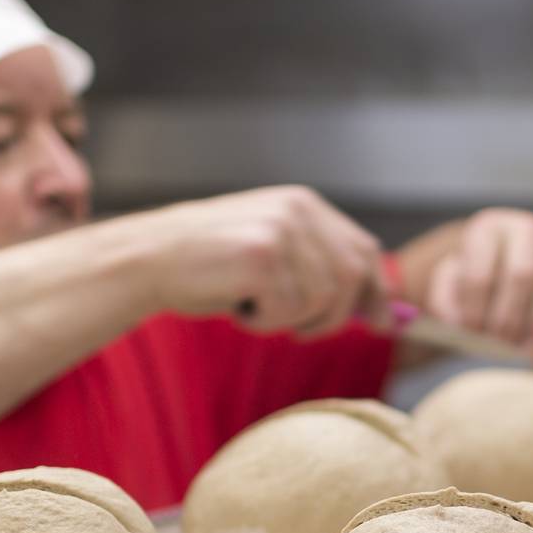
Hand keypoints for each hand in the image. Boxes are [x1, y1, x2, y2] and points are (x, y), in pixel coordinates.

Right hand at [142, 185, 388, 335]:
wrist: (148, 258)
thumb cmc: (209, 265)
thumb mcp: (271, 254)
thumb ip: (321, 269)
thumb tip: (384, 315)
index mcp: (304, 205)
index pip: (363, 250)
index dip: (375, 291)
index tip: (383, 324)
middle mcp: (298, 210)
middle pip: (350, 279)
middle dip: (331, 317)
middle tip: (294, 328)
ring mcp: (281, 230)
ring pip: (320, 301)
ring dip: (287, 320)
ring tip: (250, 304)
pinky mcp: (262, 256)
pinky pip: (287, 312)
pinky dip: (262, 322)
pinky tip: (234, 303)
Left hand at [422, 208, 532, 358]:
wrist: (508, 252)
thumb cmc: (478, 275)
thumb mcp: (452, 281)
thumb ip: (448, 301)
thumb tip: (462, 327)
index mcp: (487, 228)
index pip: (481, 270)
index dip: (476, 307)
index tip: (472, 334)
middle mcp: (526, 227)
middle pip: (522, 275)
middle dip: (510, 317)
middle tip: (502, 346)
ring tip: (530, 354)